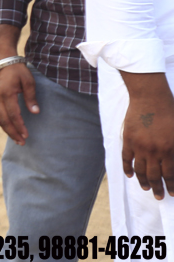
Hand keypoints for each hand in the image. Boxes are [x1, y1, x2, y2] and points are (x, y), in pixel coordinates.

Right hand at [0, 62, 37, 144]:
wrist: (2, 59)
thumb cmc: (17, 69)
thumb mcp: (28, 81)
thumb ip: (31, 97)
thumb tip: (35, 112)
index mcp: (7, 94)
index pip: (13, 115)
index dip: (20, 126)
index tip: (26, 135)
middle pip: (4, 120)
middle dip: (13, 133)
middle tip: (22, 142)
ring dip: (7, 130)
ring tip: (16, 139)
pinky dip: (2, 123)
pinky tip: (8, 128)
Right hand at [121, 74, 173, 198]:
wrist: (150, 98)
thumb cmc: (169, 112)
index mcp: (170, 149)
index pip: (170, 175)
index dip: (171, 186)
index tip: (172, 194)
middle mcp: (154, 151)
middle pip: (154, 176)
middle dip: (157, 188)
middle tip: (158, 197)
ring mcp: (139, 146)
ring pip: (140, 170)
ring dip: (143, 182)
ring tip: (146, 188)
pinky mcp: (128, 140)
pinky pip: (126, 158)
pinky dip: (127, 168)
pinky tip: (130, 175)